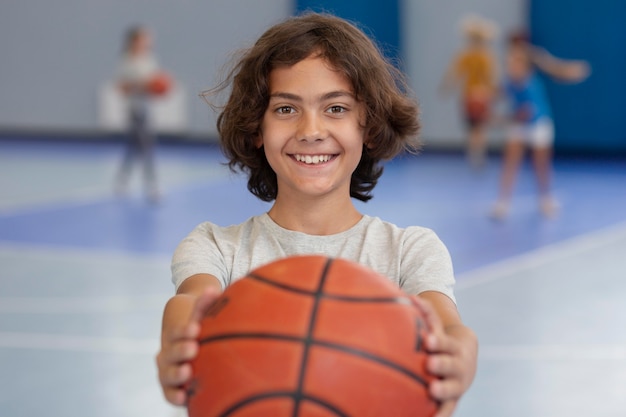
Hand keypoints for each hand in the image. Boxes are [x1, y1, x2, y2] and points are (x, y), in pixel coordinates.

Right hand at [156, 287, 220, 404]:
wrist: (191, 346)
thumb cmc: (200, 327)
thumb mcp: (203, 315)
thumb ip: (206, 304)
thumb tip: (213, 289)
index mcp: (174, 335)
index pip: (175, 332)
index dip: (184, 331)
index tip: (195, 328)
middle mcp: (167, 353)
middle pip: (170, 353)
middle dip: (180, 351)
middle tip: (194, 348)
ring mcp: (168, 370)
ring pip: (166, 374)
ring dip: (175, 374)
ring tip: (187, 372)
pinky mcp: (172, 387)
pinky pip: (169, 393)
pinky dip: (174, 396)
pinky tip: (184, 399)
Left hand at [412, 296, 477, 416]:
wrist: (465, 359)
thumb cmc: (442, 342)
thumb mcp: (437, 328)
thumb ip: (426, 314)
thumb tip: (410, 297)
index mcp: (452, 348)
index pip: (446, 343)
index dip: (438, 342)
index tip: (427, 340)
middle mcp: (458, 367)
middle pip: (451, 365)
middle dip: (442, 364)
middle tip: (430, 363)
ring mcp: (456, 385)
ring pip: (451, 389)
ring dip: (443, 391)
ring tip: (432, 391)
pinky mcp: (453, 400)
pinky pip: (447, 409)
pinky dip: (440, 414)